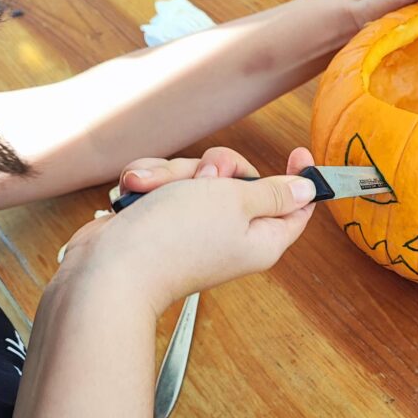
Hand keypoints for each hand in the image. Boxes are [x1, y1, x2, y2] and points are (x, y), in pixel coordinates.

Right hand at [60, 147, 317, 311]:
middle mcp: (230, 233)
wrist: (109, 267)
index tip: (297, 150)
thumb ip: (272, 192)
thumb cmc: (175, 236)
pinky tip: (136, 192)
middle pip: (241, 179)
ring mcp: (193, 226)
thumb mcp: (236, 202)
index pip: (295, 207)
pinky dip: (150, 182)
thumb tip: (307, 190)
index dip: (299, 177)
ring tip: (153, 190)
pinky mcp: (160, 218)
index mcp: (261, 238)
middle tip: (204, 178)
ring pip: (197, 175)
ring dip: (173, 173)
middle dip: (217, 166)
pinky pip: (166, 183)